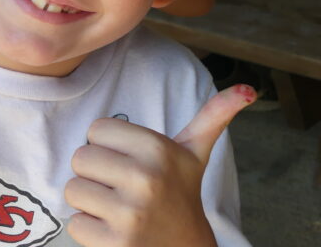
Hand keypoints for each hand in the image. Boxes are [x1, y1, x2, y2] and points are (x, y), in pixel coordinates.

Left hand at [64, 84, 255, 246]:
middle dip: (95, 172)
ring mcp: (129, 214)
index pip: (96, 129)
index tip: (129, 160)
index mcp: (158, 148)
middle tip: (120, 185)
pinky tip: (112, 229)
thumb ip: (214, 115)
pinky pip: (74, 223)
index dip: (108, 145)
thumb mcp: (196, 152)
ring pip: (73, 189)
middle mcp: (144, 178)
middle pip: (80, 157)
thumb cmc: (181, 192)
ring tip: (115, 205)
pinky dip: (88, 228)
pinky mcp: (114, 243)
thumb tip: (248, 89)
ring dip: (89, 200)